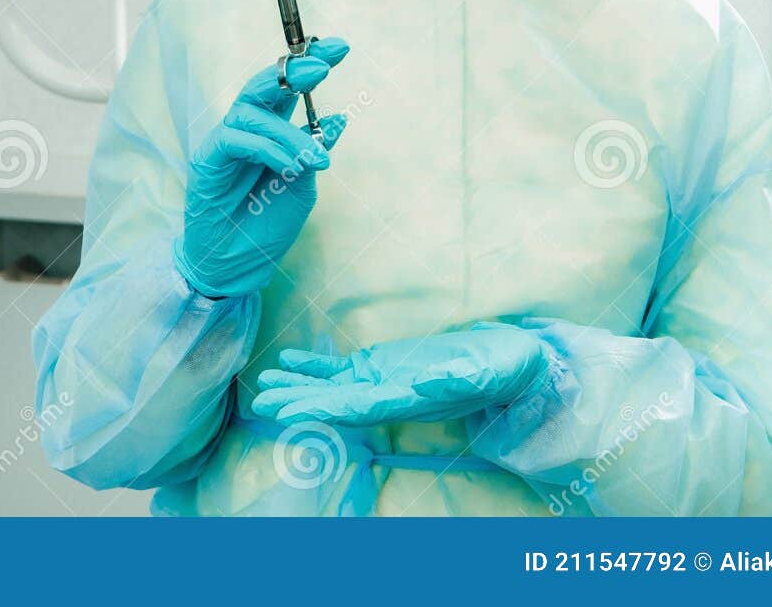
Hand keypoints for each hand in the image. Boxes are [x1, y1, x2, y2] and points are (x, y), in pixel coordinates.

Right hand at [174, 37, 350, 298]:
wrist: (236, 267)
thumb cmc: (267, 226)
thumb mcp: (303, 186)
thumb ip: (314, 151)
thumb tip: (339, 118)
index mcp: (272, 132)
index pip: (289, 88)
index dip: (311, 61)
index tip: (341, 47)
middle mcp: (247, 130)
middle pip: (264, 85)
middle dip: (294, 70)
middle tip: (322, 67)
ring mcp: (225, 143)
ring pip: (253, 113)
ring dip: (290, 132)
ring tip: (316, 159)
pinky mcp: (207, 160)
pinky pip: (236, 140)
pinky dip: (267, 149)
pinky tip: (289, 167)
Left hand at [250, 323, 553, 426]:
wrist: (511, 361)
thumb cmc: (503, 367)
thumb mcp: (486, 370)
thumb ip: (456, 379)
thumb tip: (424, 384)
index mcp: (408, 401)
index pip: (358, 408)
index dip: (322, 409)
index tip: (290, 412)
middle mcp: (388, 396)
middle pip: (335, 402)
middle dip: (298, 402)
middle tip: (261, 402)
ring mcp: (381, 381)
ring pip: (331, 387)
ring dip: (298, 386)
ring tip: (264, 384)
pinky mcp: (381, 364)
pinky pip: (341, 369)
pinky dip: (314, 366)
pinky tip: (288, 360)